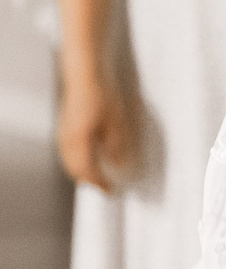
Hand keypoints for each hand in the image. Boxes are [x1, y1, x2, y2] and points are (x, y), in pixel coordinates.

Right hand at [57, 67, 127, 190]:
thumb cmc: (101, 97)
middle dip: (88, 181)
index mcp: (80, 141)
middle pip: (75, 169)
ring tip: (94, 178)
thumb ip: (116, 146)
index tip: (110, 191)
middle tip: (102, 187)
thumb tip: (118, 165)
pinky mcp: (64, 126)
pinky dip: (75, 161)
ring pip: (68, 161)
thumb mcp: (116, 123)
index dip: (99, 183)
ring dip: (80, 172)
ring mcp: (63, 133)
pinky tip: (85, 159)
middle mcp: (67, 140)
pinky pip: (66, 152)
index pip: (88, 171)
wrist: (85, 76)